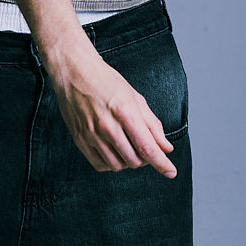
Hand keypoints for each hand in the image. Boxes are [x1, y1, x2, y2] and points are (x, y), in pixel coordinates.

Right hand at [48, 41, 176, 177]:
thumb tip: (166, 147)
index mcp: (125, 112)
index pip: (147, 147)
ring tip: (129, 147)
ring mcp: (91, 134)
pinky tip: (114, 152)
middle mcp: (107, 125)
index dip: (161, 163)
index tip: (171, 172)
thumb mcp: (135, 98)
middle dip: (145, 159)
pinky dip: (111, 164)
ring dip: (128, 162)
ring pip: (117, 165)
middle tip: (144, 147)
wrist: (74, 72)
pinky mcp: (80, 139)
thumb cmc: (106, 81)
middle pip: (134, 159)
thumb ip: (152, 125)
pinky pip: (100, 165)